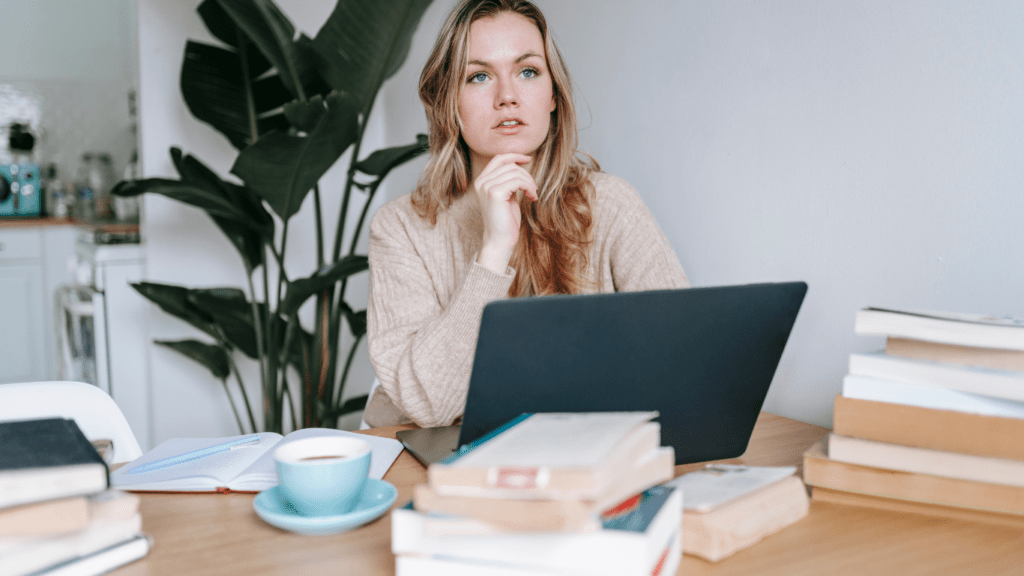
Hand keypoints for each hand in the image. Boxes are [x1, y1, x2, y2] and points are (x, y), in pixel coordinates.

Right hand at [473, 153, 537, 273]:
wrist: (499, 241)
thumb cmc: (505, 221)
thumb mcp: (507, 196)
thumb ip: (509, 181)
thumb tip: (520, 165)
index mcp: (482, 181)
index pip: (498, 158)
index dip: (514, 155)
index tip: (528, 159)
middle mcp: (481, 182)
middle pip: (510, 165)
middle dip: (526, 175)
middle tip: (533, 189)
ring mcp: (486, 187)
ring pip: (515, 172)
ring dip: (529, 182)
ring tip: (533, 194)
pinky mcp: (495, 193)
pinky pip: (518, 181)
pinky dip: (529, 187)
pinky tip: (532, 198)